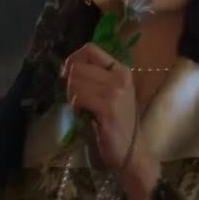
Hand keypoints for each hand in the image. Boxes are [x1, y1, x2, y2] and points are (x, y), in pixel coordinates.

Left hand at [61, 44, 161, 199]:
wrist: (131, 151)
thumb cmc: (118, 123)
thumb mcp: (110, 94)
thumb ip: (93, 78)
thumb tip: (67, 68)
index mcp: (121, 70)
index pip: (90, 49)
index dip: (73, 59)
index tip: (68, 75)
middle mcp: (120, 77)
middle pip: (78, 66)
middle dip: (70, 83)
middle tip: (77, 99)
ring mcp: (115, 92)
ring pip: (75, 82)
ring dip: (71, 96)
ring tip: (81, 108)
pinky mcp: (107, 108)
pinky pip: (78, 98)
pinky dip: (75, 107)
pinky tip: (82, 115)